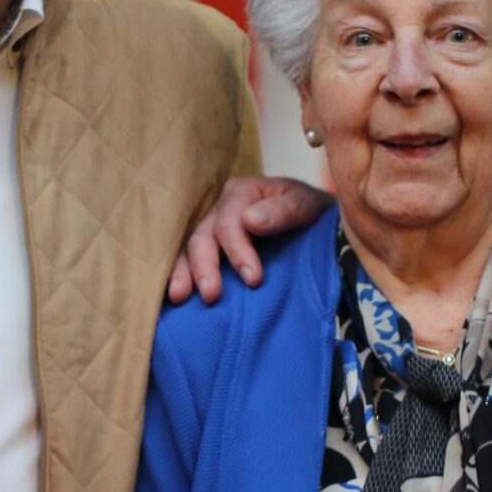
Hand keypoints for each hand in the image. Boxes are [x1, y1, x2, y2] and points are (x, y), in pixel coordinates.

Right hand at [168, 176, 333, 303]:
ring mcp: (211, 230)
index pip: (229, 222)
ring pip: (189, 249)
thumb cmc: (309, 212)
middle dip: (205, 266)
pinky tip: (177, 298)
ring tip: (179, 297)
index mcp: (241, 193)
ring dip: (182, 273)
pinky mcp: (211, 250)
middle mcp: (219, 209)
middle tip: (212, 295)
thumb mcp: (305, 204)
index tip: (253, 279)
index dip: (237, 250)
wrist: (315, 223)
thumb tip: (250, 220)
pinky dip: (181, 276)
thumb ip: (283, 210)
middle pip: (202, 236)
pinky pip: (189, 261)